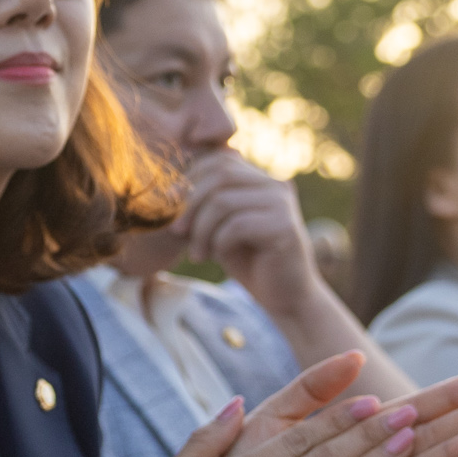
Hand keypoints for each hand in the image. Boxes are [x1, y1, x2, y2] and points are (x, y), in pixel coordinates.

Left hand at [173, 151, 326, 314]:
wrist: (285, 297)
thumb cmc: (250, 262)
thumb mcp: (222, 227)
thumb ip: (207, 203)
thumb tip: (174, 188)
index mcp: (261, 180)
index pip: (220, 160)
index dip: (190, 178)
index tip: (172, 205)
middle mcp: (276, 185)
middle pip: (220, 174)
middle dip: (191, 203)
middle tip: (177, 231)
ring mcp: (283, 204)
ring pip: (223, 201)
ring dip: (201, 229)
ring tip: (197, 253)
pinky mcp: (285, 227)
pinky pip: (236, 226)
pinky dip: (217, 242)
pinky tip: (213, 257)